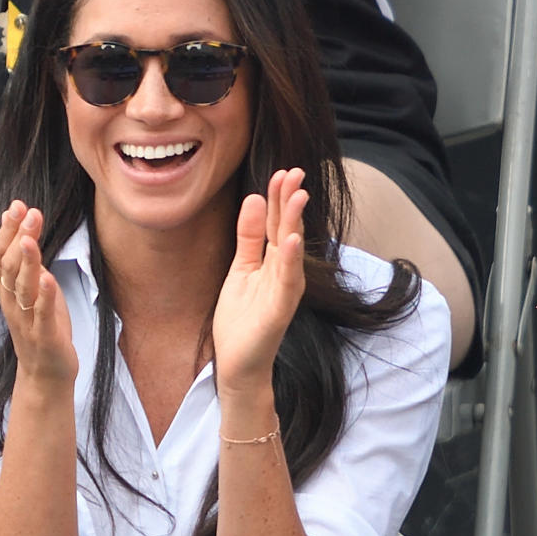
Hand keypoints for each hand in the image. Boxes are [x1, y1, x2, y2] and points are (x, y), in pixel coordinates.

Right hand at [0, 201, 77, 385]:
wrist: (46, 376)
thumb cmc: (43, 330)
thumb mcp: (36, 293)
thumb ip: (31, 267)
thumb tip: (28, 235)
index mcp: (10, 292)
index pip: (3, 256)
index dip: (8, 230)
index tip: (17, 205)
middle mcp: (13, 304)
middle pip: (10, 266)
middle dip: (19, 238)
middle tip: (29, 212)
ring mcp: (27, 321)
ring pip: (22, 288)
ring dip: (28, 261)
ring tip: (31, 238)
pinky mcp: (45, 337)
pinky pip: (42, 314)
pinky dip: (44, 296)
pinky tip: (48, 278)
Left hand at [212, 168, 307, 394]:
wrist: (238, 363)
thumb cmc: (241, 320)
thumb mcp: (240, 269)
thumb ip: (249, 238)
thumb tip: (255, 200)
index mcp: (274, 262)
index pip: (278, 223)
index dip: (279, 198)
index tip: (281, 172)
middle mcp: (284, 273)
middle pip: (288, 230)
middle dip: (290, 201)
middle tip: (293, 172)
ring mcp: (284, 291)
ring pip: (291, 251)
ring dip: (295, 223)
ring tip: (298, 196)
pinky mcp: (280, 310)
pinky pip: (287, 281)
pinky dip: (291, 260)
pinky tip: (291, 240)